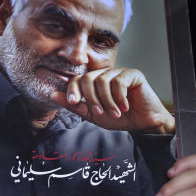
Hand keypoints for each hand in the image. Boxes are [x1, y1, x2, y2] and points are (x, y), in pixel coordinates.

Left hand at [51, 67, 174, 134]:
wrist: (143, 124)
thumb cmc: (120, 118)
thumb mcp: (93, 115)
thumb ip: (75, 106)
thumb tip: (53, 95)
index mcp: (94, 82)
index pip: (77, 79)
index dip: (73, 89)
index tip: (74, 102)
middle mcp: (105, 75)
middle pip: (88, 78)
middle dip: (91, 98)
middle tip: (99, 112)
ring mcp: (119, 72)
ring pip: (102, 81)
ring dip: (107, 101)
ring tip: (115, 112)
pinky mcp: (133, 74)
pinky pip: (119, 82)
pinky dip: (120, 97)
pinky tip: (125, 106)